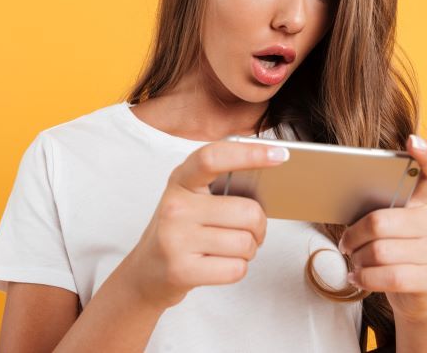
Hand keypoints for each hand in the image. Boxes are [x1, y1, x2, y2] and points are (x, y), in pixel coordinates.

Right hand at [122, 140, 289, 309]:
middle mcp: (175, 206)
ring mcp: (175, 238)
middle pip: (247, 212)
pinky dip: (236, 269)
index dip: (249, 154)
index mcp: (180, 180)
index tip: (280, 155)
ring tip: (227, 249)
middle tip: (247, 231)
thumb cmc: (181, 230)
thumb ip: (220, 183)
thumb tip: (270, 171)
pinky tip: (217, 264)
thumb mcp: (190, 198)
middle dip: (258, 226)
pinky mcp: (181, 270)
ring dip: (247, 250)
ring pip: (245, 243)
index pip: (214, 157)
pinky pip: (236, 269)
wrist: (146, 273)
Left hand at [338, 134, 426, 321]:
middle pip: (380, 221)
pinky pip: (387, 275)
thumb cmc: (394, 254)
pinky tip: (358, 276)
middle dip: (354, 235)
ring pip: (379, 250)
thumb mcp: (389, 228)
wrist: (417, 297)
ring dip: (358, 259)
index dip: (426, 154)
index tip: (411, 141)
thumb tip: (340, 193)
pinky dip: (364, 277)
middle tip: (347, 243)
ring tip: (356, 261)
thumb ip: (377, 210)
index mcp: (424, 203)